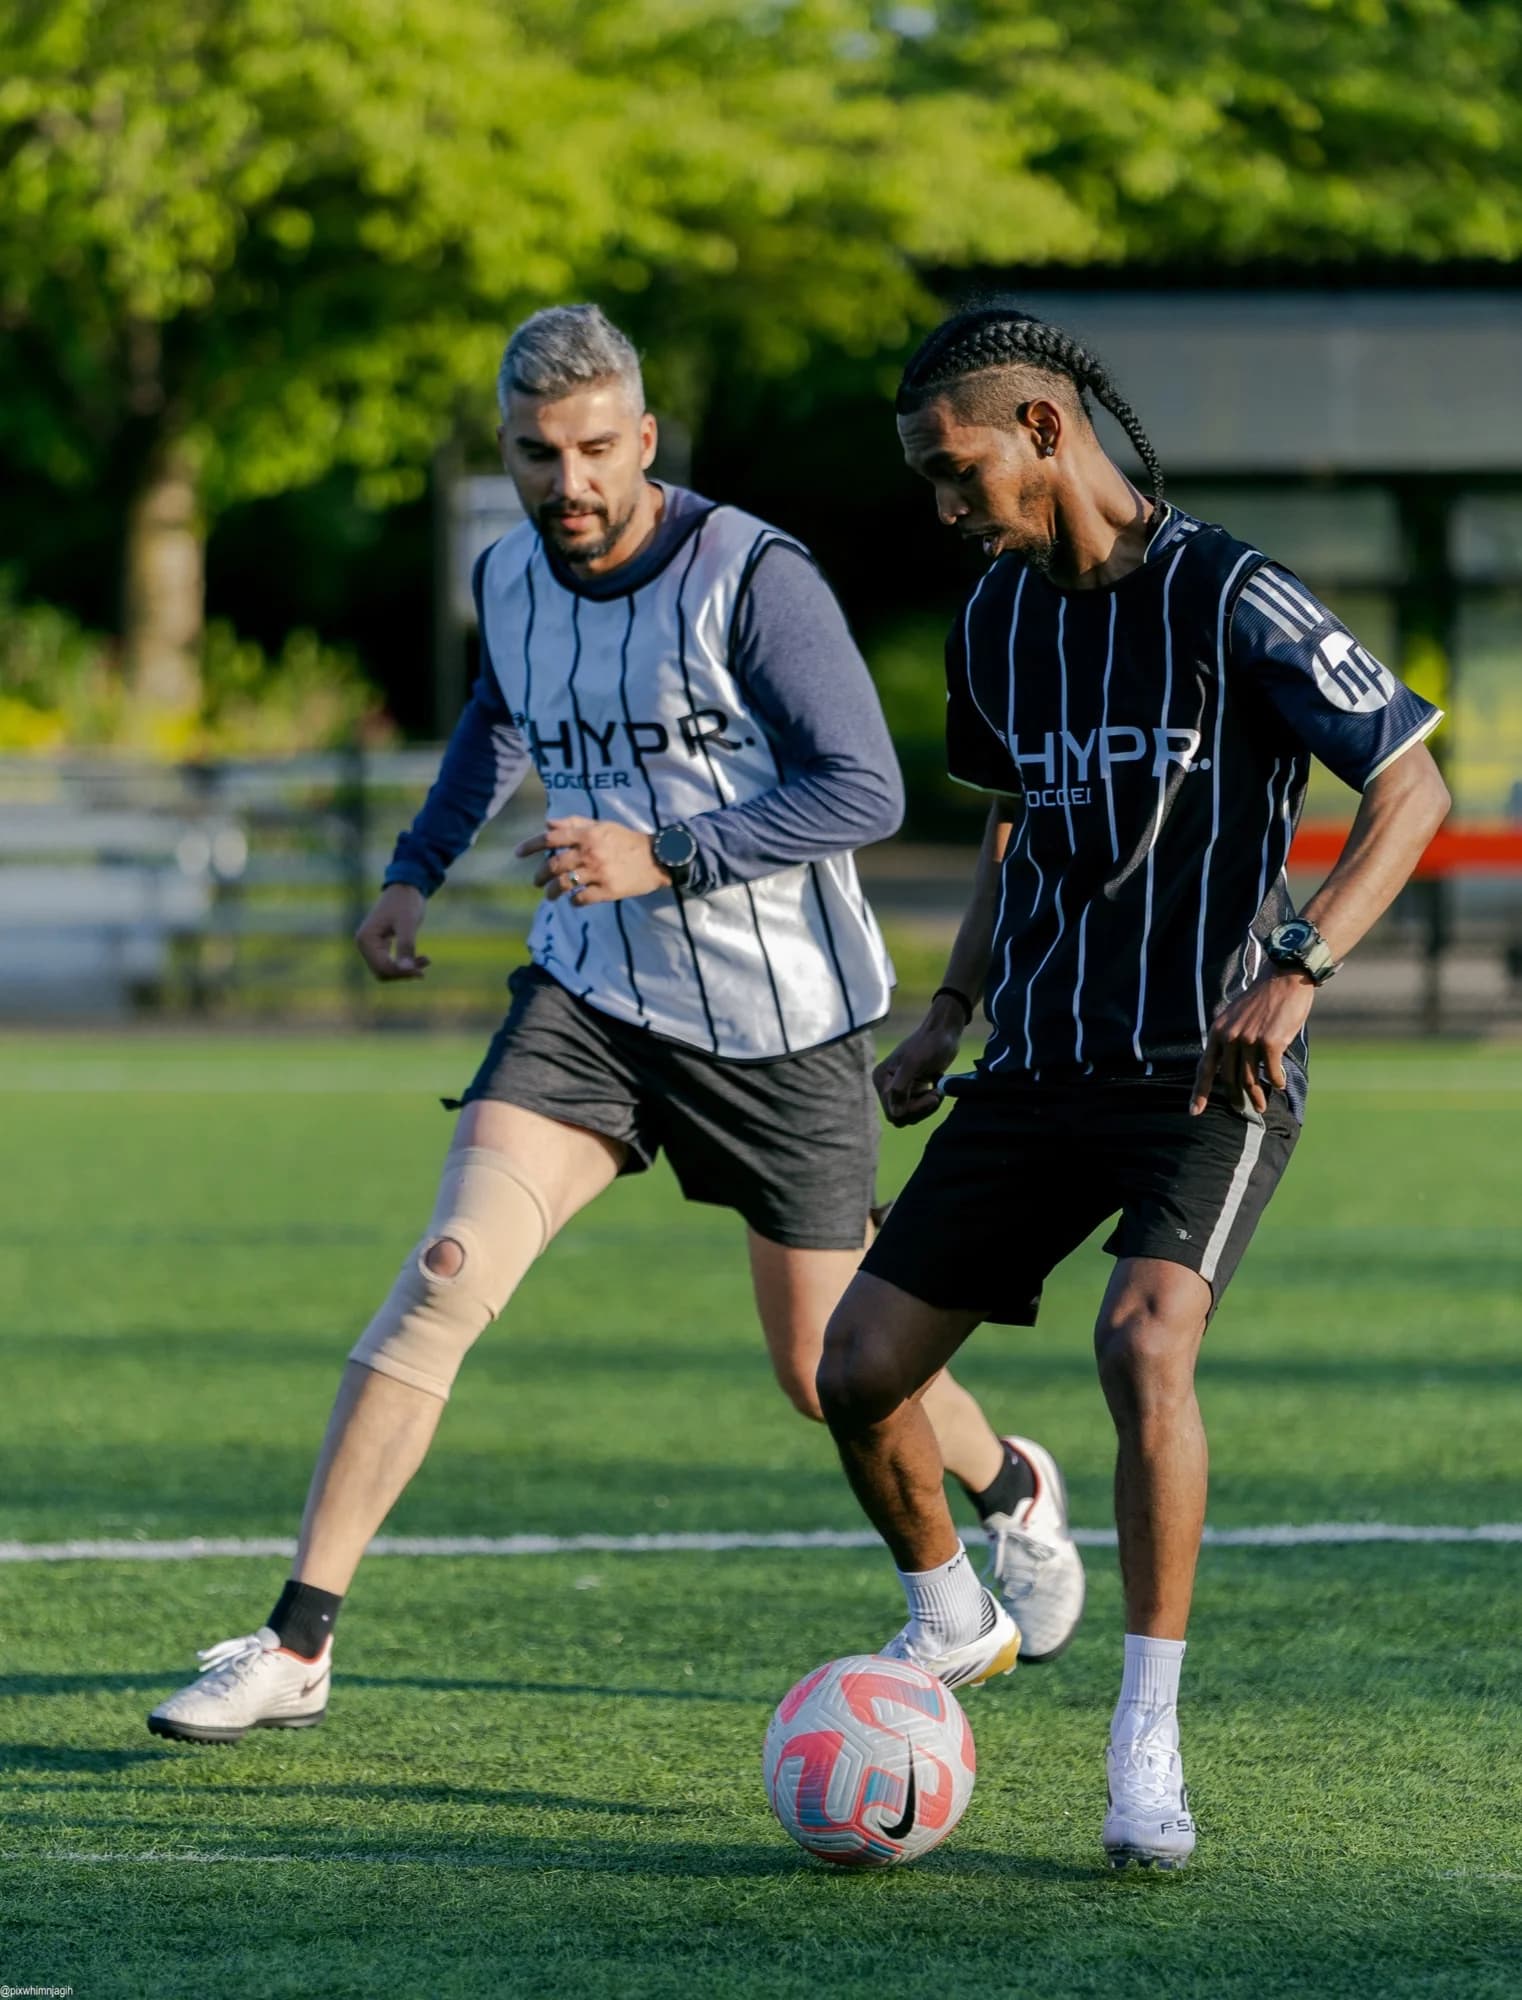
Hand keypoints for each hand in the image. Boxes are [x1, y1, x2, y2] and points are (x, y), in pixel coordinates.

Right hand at [354, 883, 430, 981]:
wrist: (407, 887)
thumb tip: (406, 970)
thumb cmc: (406, 902)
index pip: (381, 967)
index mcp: (365, 939)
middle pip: (382, 972)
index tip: (421, 971)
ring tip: (426, 961)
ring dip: (405, 970)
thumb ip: (406, 946)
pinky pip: (390, 963)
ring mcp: (370, 945)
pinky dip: (405, 964)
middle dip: (402, 973)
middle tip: (423, 968)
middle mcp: (364, 944)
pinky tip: (422, 959)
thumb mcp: (407, 924)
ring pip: (386, 970)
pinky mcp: (380, 945)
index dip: (401, 973)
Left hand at [515, 816, 670, 905]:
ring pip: (565, 884)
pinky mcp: (608, 890)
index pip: (551, 838)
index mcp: (587, 834)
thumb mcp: (602, 825)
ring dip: (553, 892)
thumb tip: (547, 824)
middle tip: (537, 881)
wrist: (657, 858)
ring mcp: (599, 872)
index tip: (518, 853)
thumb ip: (574, 823)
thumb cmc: (626, 840)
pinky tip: (574, 901)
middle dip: (540, 875)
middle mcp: (590, 852)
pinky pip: (582, 899)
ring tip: (550, 896)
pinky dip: (573, 901)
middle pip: (554, 865)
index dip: (531, 845)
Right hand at [873, 995, 967, 1125]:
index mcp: (881, 1079)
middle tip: (937, 1094)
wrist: (945, 1032)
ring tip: (938, 1090)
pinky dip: (929, 1102)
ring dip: (927, 1106)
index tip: (933, 1096)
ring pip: (911, 1114)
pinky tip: (938, 1089)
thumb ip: (901, 1088)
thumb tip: (894, 1112)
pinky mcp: (913, 1089)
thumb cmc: (930, 1044)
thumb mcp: (914, 1064)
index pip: (893, 1110)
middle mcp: (887, 1086)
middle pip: (901, 1115)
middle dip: (921, 1108)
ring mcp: (900, 1088)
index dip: (913, 1109)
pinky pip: (918, 1108)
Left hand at [1191, 969, 1315, 1115]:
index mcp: (1217, 1031)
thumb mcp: (1235, 1017)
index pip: (1204, 1067)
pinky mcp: (1271, 1042)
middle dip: (1236, 1097)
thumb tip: (1231, 1067)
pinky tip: (1280, 1084)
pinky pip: (1271, 1072)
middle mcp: (1230, 1037)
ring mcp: (1249, 1040)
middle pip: (1229, 1078)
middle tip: (1244, 1109)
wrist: (1284, 978)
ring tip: (1262, 1106)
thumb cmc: (1263, 1000)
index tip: (1193, 1112)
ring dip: (1257, 1096)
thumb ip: (1230, 1038)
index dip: (1198, 1092)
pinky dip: (1276, 1081)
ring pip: (1250, 1079)